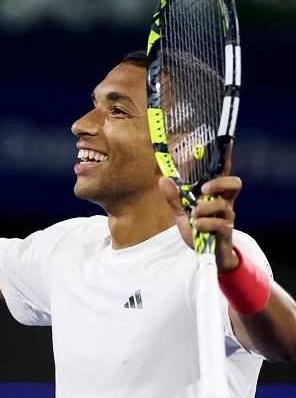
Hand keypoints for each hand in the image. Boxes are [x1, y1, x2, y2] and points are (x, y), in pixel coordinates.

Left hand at [159, 142, 240, 272]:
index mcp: (215, 195)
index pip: (223, 173)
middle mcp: (225, 202)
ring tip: (194, 216)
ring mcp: (228, 216)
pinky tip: (197, 227)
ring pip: (222, 204)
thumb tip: (163, 178)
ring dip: (204, 209)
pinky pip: (218, 223)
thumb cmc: (199, 230)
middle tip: (203, 190)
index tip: (229, 141)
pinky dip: (204, 224)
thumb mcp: (182, 213)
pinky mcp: (227, 230)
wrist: (209, 256)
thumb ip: (174, 197)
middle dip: (218, 183)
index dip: (226, 157)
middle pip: (234, 183)